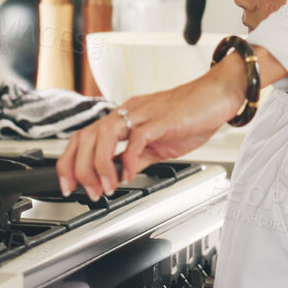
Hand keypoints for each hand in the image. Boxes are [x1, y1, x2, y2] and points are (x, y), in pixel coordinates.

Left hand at [57, 58, 246, 199]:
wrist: (219, 94)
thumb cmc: (193, 115)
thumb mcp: (158, 143)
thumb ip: (138, 157)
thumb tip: (120, 175)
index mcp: (125, 118)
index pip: (85, 136)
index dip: (70, 161)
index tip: (68, 185)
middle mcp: (129, 113)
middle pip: (87, 135)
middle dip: (78, 168)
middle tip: (87, 192)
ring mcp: (144, 114)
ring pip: (104, 134)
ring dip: (100, 165)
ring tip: (106, 187)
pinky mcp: (162, 119)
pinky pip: (138, 138)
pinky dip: (130, 159)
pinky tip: (131, 174)